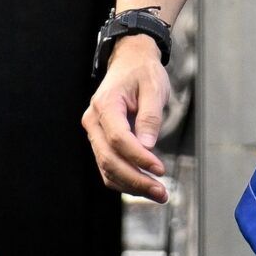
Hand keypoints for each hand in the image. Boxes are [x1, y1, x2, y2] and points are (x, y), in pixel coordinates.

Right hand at [81, 34, 169, 202]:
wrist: (130, 62)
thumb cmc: (143, 72)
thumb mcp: (154, 87)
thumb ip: (150, 116)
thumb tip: (148, 146)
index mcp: (105, 104)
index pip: (119, 139)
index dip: (139, 157)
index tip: (160, 169)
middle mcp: (93, 121)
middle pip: (110, 159)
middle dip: (136, 180)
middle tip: (162, 193)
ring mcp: (94, 132)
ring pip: (107, 168)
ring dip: (131, 185)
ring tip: (158, 194)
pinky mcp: (101, 141)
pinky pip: (108, 166)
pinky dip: (125, 179)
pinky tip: (144, 185)